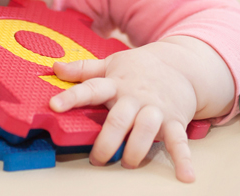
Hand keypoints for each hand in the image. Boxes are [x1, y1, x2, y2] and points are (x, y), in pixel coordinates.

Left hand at [49, 41, 204, 181]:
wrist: (182, 63)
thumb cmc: (140, 68)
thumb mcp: (111, 63)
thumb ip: (83, 69)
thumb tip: (55, 68)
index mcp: (115, 83)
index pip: (90, 89)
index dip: (71, 97)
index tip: (54, 105)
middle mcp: (135, 97)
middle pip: (118, 119)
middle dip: (107, 141)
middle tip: (97, 159)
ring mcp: (155, 109)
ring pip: (145, 130)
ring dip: (135, 151)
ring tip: (126, 163)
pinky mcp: (175, 121)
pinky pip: (179, 141)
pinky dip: (183, 159)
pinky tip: (185, 175)